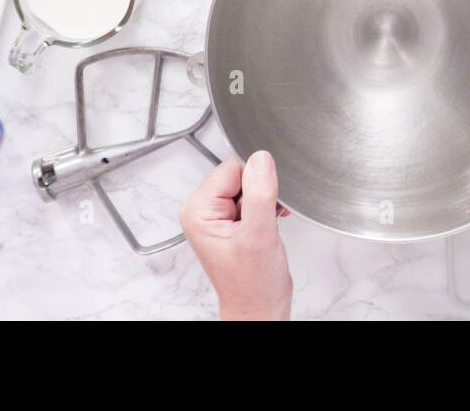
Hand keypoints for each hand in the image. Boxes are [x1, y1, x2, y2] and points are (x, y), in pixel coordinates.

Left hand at [180, 151, 292, 319]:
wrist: (260, 310)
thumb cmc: (252, 286)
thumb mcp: (258, 236)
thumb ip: (259, 194)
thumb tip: (261, 159)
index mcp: (198, 210)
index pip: (232, 167)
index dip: (256, 180)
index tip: (264, 202)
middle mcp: (204, 211)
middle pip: (241, 174)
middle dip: (262, 190)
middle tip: (265, 220)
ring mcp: (219, 217)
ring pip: (251, 184)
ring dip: (267, 199)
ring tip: (266, 226)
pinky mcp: (235, 222)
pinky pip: (255, 198)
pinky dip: (269, 206)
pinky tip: (271, 224)